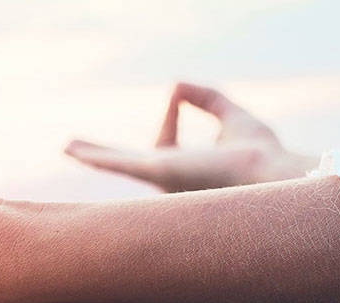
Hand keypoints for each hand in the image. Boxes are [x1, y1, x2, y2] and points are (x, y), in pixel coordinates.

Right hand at [64, 82, 315, 191]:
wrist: (272, 174)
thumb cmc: (261, 154)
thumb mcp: (231, 115)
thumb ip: (206, 98)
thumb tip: (175, 85)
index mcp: (189, 171)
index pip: (167, 139)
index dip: (172, 112)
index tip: (178, 91)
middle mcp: (172, 180)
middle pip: (131, 162)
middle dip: (105, 155)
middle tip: (77, 149)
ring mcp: (162, 178)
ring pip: (119, 164)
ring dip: (92, 155)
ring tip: (66, 147)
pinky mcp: (158, 170)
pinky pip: (119, 162)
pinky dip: (95, 156)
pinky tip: (72, 149)